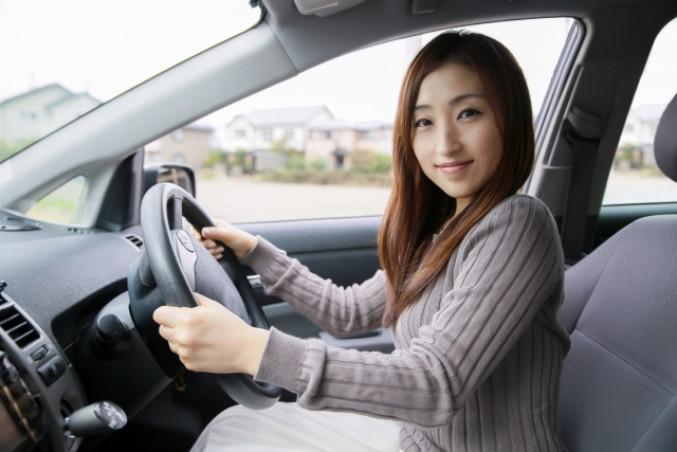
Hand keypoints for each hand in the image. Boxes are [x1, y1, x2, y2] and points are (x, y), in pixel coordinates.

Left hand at [152, 293, 269, 374]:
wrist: (246, 350)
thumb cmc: (232, 327)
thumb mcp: (214, 306)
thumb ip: (195, 299)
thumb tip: (182, 296)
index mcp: (187, 319)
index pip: (158, 315)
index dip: (166, 312)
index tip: (173, 313)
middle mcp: (183, 337)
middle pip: (162, 329)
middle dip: (171, 325)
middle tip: (188, 324)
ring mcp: (185, 353)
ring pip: (170, 343)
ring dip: (179, 339)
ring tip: (198, 336)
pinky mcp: (189, 365)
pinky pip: (180, 355)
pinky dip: (187, 351)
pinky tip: (202, 347)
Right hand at [193, 219, 257, 260]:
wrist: (248, 251)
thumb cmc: (240, 239)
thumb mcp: (227, 234)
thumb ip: (214, 232)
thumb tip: (203, 231)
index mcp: (213, 224)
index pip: (197, 227)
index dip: (196, 234)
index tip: (198, 239)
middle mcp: (211, 232)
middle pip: (198, 240)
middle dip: (206, 245)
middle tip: (214, 245)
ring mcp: (212, 241)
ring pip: (203, 249)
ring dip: (211, 251)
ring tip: (221, 249)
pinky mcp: (214, 250)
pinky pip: (208, 255)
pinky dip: (213, 256)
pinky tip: (220, 254)